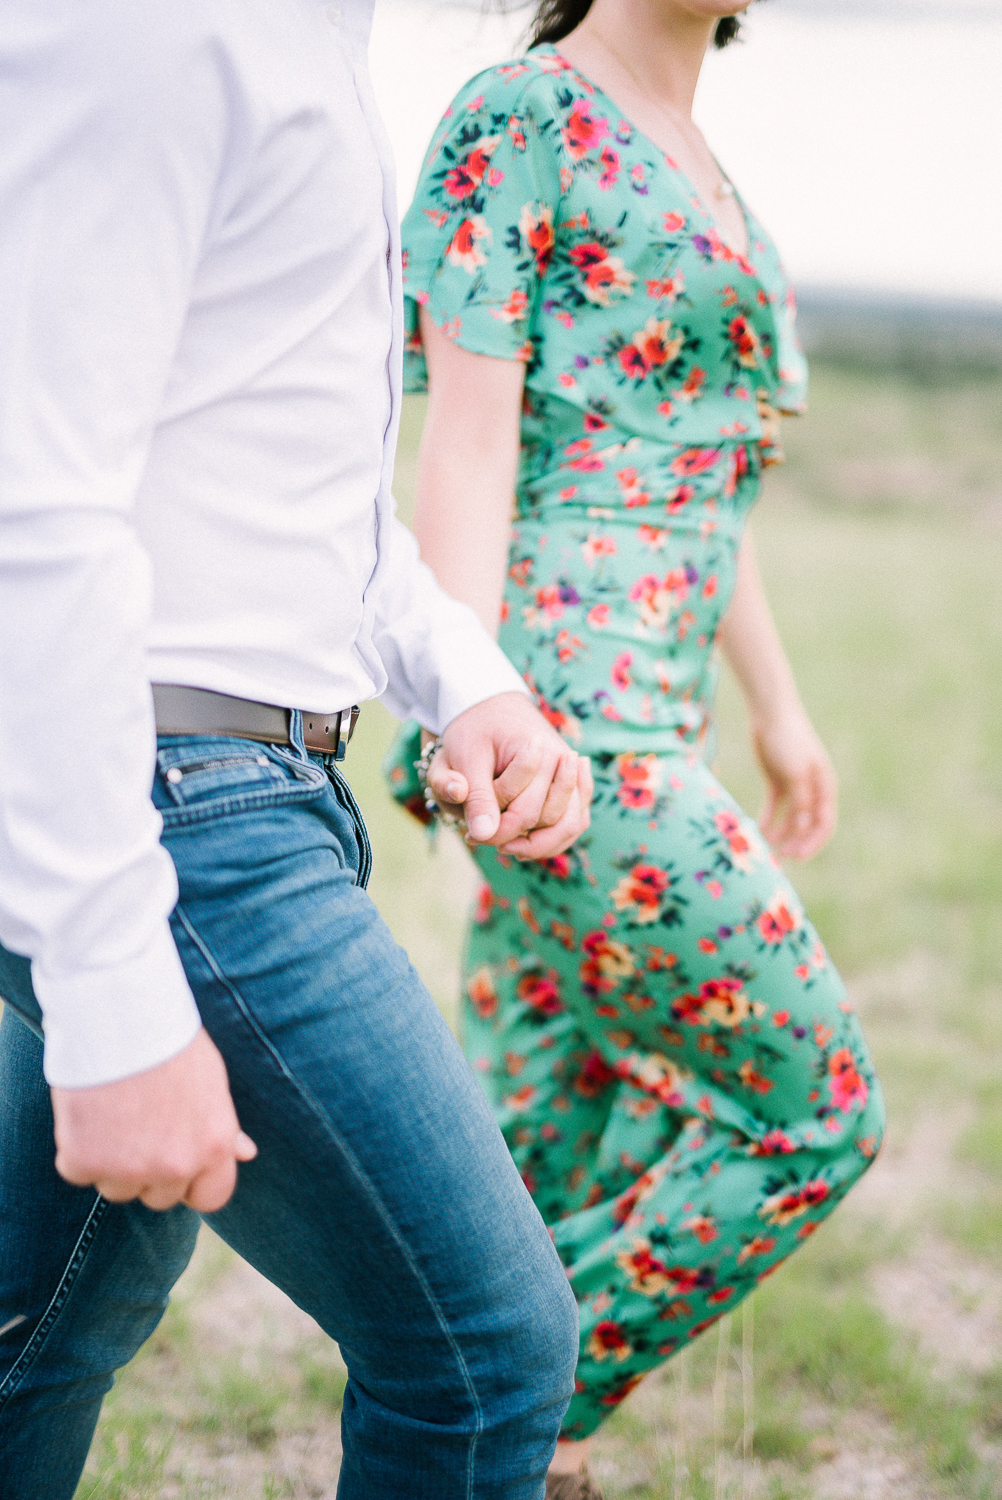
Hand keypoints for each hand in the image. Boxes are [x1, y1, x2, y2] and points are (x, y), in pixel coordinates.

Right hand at [51, 1028, 256, 1212]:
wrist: (120, 1011)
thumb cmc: (169, 1040)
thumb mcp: (211, 1080)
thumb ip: (224, 1126)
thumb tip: (246, 1154)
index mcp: (214, 1146)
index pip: (211, 1197)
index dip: (191, 1182)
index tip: (176, 1161)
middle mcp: (176, 1165)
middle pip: (160, 1197)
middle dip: (148, 1170)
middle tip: (137, 1124)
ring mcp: (128, 1168)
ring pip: (116, 1188)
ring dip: (110, 1161)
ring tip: (113, 1112)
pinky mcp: (84, 1161)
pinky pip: (76, 1171)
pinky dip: (75, 1146)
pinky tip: (87, 1109)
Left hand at [425, 692, 592, 859]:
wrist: (491, 706)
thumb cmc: (474, 729)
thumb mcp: (464, 757)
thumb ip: (474, 794)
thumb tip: (482, 834)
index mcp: (543, 753)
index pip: (525, 813)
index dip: (497, 832)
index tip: (469, 836)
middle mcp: (565, 763)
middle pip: (550, 821)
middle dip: (515, 838)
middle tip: (479, 839)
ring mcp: (572, 774)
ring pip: (570, 826)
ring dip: (540, 844)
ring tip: (505, 847)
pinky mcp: (572, 784)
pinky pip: (575, 820)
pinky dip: (555, 838)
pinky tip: (525, 843)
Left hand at [751, 707, 836, 860]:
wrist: (770, 713)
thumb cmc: (788, 740)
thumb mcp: (796, 772)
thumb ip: (801, 801)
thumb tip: (804, 828)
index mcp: (825, 787)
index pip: (824, 823)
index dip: (812, 842)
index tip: (797, 857)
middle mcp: (812, 789)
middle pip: (807, 824)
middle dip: (795, 842)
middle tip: (778, 858)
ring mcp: (795, 786)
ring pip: (790, 818)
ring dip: (780, 834)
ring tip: (764, 847)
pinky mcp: (777, 781)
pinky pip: (775, 807)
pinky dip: (768, 820)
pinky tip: (757, 830)